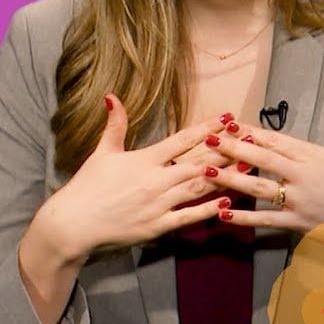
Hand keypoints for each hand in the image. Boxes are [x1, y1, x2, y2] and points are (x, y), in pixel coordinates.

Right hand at [28, 94, 233, 262]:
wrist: (72, 224)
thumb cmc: (87, 187)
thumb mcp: (102, 153)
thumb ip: (114, 125)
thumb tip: (112, 96)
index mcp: (144, 160)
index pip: (182, 139)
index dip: (207, 127)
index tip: (228, 117)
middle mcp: (155, 180)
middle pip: (198, 162)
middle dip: (225, 150)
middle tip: (250, 140)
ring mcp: (158, 204)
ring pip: (198, 187)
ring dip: (225, 176)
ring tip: (247, 165)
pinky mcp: (157, 226)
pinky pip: (188, 217)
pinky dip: (208, 209)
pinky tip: (228, 201)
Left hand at [201, 96, 323, 231]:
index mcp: (317, 157)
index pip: (280, 141)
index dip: (254, 132)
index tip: (233, 123)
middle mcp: (305, 177)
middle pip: (264, 160)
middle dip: (235, 148)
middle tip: (209, 139)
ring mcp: (300, 201)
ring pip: (259, 189)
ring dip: (231, 179)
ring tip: (206, 171)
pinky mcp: (299, 223)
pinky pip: (267, 221)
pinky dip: (244, 218)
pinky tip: (222, 212)